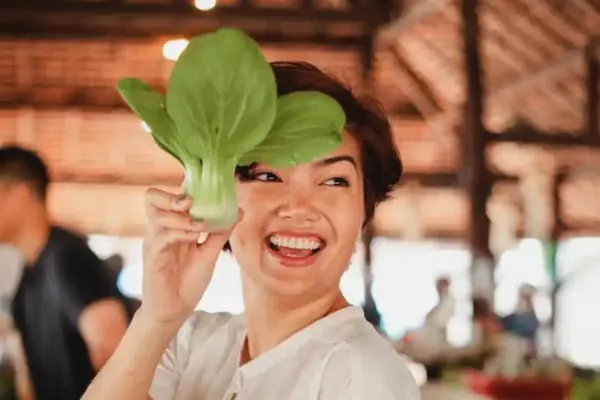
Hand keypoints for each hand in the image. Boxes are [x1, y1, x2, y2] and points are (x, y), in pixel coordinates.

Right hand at [139, 188, 241, 325]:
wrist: (174, 311)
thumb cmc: (188, 281)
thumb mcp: (209, 253)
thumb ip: (220, 232)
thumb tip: (239, 211)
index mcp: (172, 226)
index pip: (172, 196)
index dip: (186, 185)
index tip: (207, 183)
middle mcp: (160, 230)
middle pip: (152, 197)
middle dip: (172, 194)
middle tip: (191, 201)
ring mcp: (154, 242)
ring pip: (159, 215)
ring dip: (182, 217)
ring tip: (201, 225)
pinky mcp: (153, 257)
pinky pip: (161, 236)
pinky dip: (180, 233)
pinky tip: (195, 238)